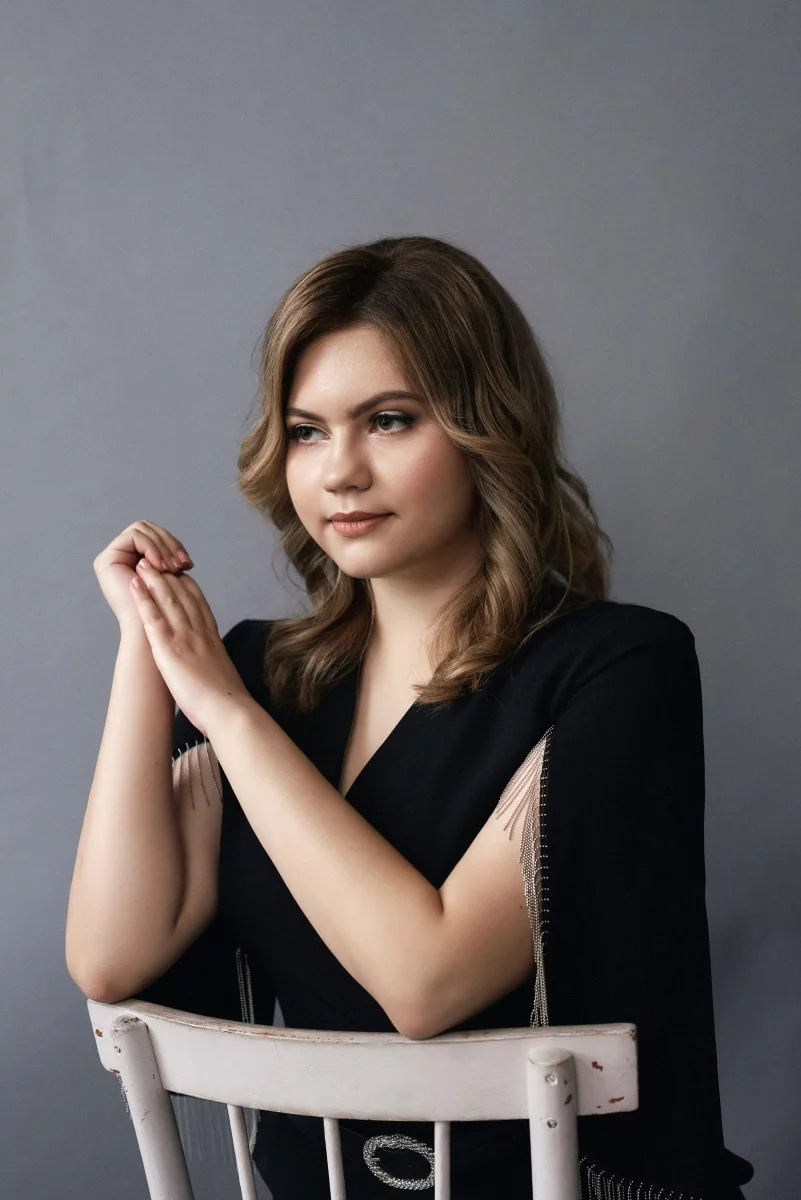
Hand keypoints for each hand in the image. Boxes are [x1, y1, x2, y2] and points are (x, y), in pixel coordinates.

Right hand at [94, 520, 193, 631]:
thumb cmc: (165, 615)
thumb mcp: (171, 582)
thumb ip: (170, 563)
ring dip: (162, 547)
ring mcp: (110, 558)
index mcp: (132, 561)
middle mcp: (119, 558)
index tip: (189, 565)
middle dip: (169, 544)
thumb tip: (181, 550)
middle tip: (183, 565)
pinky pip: (134, 537)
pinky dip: (152, 548)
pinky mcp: (106, 560)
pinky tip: (161, 567)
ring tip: (173, 568)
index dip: (174, 546)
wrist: (150, 635)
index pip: (155, 536)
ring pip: (142, 529)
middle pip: (147, 529)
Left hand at [129, 559, 250, 736]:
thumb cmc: (225, 701)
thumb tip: (208, 665)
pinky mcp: (170, 649)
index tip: (178, 574)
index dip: (188, 585)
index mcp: (212, 638)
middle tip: (157, 559)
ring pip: (168, 600)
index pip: (199, 603)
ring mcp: (185, 638)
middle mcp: (200, 632)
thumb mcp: (221, 674)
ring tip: (142, 563)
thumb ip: (212, 662)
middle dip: (168, 575)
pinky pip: (154, 618)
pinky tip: (134, 586)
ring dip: (153, 579)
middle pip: (184, 595)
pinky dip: (143, 599)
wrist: (229, 711)